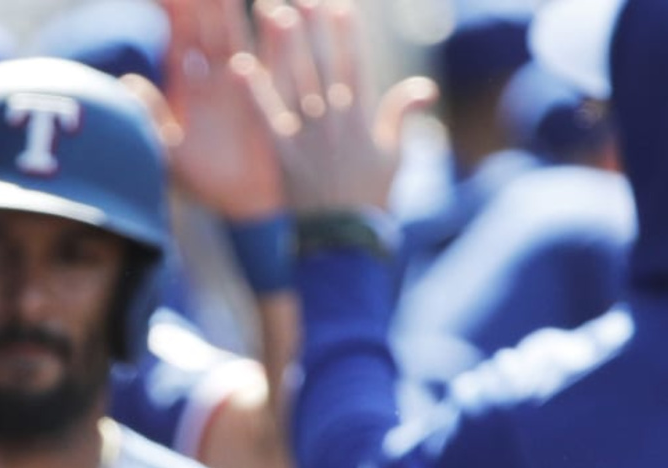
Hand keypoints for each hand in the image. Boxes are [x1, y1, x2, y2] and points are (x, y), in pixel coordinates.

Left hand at [129, 0, 282, 221]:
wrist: (242, 204)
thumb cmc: (204, 182)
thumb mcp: (171, 153)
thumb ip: (152, 118)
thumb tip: (129, 82)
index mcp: (186, 85)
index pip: (176, 35)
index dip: (171, 7)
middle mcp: (212, 76)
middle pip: (206, 22)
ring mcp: (241, 81)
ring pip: (234, 30)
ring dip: (231, 6)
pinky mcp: (266, 93)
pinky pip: (270, 58)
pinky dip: (274, 37)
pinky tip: (276, 14)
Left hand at [246, 0, 435, 214]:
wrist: (346, 244)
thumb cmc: (371, 202)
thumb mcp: (394, 158)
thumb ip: (402, 116)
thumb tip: (425, 89)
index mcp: (363, 119)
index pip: (355, 65)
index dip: (346, 33)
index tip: (338, 5)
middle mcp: (336, 122)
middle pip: (323, 63)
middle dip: (312, 26)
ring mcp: (310, 138)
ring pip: (296, 81)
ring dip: (285, 45)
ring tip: (272, 12)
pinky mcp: (286, 157)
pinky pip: (269, 119)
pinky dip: (256, 93)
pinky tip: (242, 67)